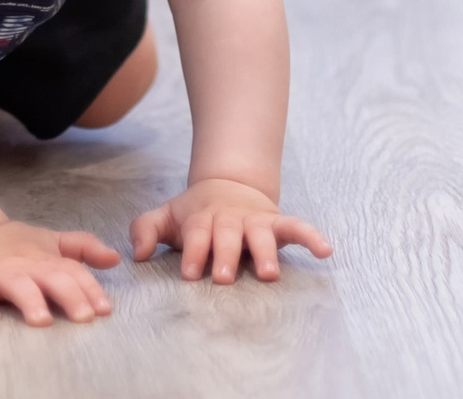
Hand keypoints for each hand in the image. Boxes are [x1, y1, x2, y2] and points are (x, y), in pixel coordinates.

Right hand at [0, 220, 120, 325]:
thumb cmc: (15, 245)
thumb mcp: (53, 242)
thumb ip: (84, 248)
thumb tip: (115, 258)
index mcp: (47, 260)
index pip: (74, 273)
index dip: (90, 289)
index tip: (104, 310)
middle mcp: (26, 266)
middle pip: (52, 279)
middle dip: (70, 296)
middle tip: (84, 317)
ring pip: (16, 286)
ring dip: (30, 301)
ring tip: (41, 321)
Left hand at [129, 178, 331, 283]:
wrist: (228, 185)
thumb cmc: (194, 213)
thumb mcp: (165, 215)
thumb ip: (145, 229)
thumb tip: (137, 254)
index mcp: (202, 218)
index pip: (196, 234)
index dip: (193, 251)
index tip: (189, 273)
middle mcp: (230, 219)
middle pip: (228, 235)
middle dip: (226, 255)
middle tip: (223, 278)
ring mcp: (256, 220)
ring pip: (261, 234)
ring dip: (265, 252)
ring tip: (269, 274)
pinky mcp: (278, 223)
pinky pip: (297, 228)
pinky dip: (311, 237)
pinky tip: (325, 251)